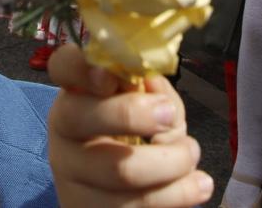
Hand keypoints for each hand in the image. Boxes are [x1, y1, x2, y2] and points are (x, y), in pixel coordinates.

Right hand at [46, 44, 210, 207]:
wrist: (117, 197)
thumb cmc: (136, 140)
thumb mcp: (145, 109)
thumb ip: (151, 91)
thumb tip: (154, 81)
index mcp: (76, 94)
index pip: (63, 68)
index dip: (81, 68)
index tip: (110, 77)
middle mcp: (65, 133)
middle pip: (82, 118)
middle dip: (134, 113)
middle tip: (169, 115)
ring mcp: (73, 176)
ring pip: (120, 170)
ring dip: (171, 161)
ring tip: (191, 154)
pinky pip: (137, 205)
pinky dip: (179, 193)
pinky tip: (198, 184)